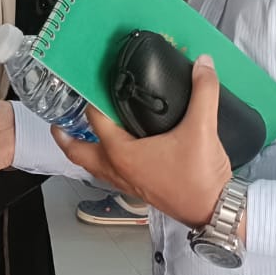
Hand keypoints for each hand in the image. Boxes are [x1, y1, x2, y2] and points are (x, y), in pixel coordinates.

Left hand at [55, 56, 234, 231]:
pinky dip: (102, 160)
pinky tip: (117, 149)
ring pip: (92, 166)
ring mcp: (126, 183)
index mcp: (122, 153)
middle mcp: (118, 169)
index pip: (95, 119)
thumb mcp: (202, 128)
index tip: (89, 81)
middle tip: (60, 120)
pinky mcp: (138, 190)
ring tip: (83, 133)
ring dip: (83, 150)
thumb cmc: (201, 177)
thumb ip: (203, 91)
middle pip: (78, 152)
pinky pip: (109, 173)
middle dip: (65, 137)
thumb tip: (203, 63)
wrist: (215, 211)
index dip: (90, 97)